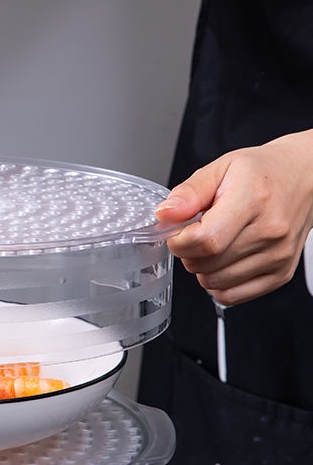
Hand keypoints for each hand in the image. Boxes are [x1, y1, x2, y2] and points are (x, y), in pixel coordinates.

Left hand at [154, 130, 312, 304]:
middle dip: (189, 253)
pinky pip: (232, 296)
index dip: (180, 241)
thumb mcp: (221, 169)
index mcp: (252, 201)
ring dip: (203, 269)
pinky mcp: (280, 274)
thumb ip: (188, 193)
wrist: (305, 177)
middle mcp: (270, 231)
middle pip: (206, 264)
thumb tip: (165, 214)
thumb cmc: (262, 173)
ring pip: (214, 283)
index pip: (204, 241)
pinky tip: (223, 262)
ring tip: (215, 244)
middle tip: (199, 233)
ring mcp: (277, 256)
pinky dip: (218, 285)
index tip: (178, 232)